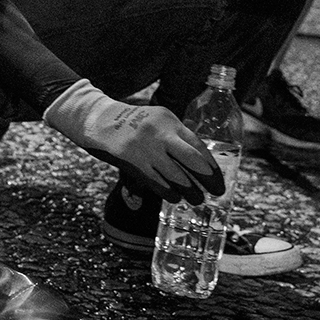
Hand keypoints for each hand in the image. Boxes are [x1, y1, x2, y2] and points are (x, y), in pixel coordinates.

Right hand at [41, 80, 224, 202]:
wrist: (100, 120)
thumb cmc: (135, 123)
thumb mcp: (158, 120)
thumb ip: (177, 137)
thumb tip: (202, 161)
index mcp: (169, 120)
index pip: (198, 145)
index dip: (211, 166)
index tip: (218, 180)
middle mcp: (160, 132)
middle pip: (192, 160)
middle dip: (207, 179)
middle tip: (216, 192)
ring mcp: (145, 147)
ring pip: (176, 175)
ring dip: (189, 191)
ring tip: (197, 199)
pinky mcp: (132, 160)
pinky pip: (156, 182)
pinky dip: (169, 192)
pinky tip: (175, 197)